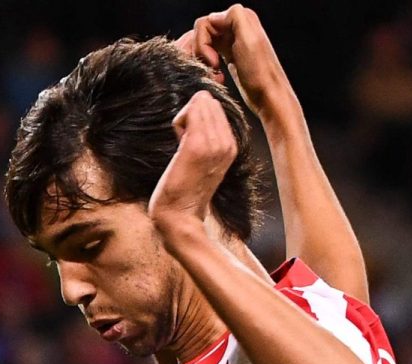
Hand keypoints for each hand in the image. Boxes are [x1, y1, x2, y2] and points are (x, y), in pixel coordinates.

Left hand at [148, 90, 239, 231]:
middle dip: (191, 116)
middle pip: (207, 100)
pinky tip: (179, 146)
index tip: (192, 144)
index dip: (197, 119)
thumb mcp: (205, 158)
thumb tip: (201, 101)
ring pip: (198, 102)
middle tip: (186, 146)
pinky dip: (178, 124)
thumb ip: (208, 133)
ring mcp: (215, 144)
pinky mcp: (198, 146)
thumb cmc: (185, 187)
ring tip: (184, 149)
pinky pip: (189, 111)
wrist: (180, 216)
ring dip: (183, 121)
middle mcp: (228, 143)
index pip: (214, 105)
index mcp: (232, 145)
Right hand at [178, 8, 292, 120]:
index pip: (204, 23)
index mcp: (239, 18)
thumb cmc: (260, 73)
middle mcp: (234, 26)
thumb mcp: (249, 37)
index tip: (214, 62)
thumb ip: (233, 16)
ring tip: (213, 74)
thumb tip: (213, 18)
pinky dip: (206, 66)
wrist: (268, 99)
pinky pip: (208, 53)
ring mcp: (231, 42)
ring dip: (202, 60)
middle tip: (211, 68)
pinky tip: (217, 77)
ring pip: (203, 44)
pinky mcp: (229, 56)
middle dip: (200, 52)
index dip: (203, 43)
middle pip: (201, 33)